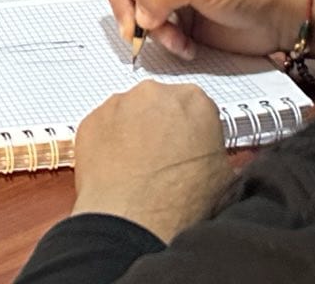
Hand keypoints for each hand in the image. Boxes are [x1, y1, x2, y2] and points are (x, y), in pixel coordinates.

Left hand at [71, 80, 233, 241]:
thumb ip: (219, 155)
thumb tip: (215, 161)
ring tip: (139, 169)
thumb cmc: (178, 202)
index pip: (197, 107)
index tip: (191, 145)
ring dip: (133, 133)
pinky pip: (103, 127)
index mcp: (193, 100)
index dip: (195, 130)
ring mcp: (118, 104)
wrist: (134, 220)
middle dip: (162, 126)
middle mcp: (153, 94)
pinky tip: (118, 170)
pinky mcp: (90, 120)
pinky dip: (108, 143)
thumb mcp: (224, 178)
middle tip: (164, 159)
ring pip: (129, 113)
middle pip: (160, 104)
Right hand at [101, 0, 307, 59]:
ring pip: (131, 4)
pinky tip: (184, 44)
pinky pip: (150, 28)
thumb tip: (138, 12)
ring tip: (172, 37)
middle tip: (136, 25)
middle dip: (125, 2)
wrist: (285, 16)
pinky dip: (161, 39)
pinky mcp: (176, 16)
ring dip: (146, 26)